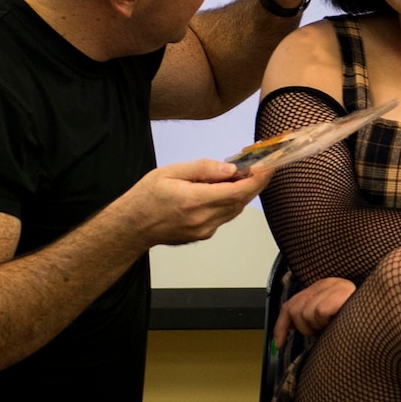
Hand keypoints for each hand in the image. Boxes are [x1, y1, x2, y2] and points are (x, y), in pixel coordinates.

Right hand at [117, 159, 273, 248]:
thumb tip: (231, 169)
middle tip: (262, 166)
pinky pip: (224, 216)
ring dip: (244, 193)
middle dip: (255, 184)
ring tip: (244, 174)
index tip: (269, 166)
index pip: (238, 191)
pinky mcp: (203, 235)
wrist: (132, 226)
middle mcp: (204, 219)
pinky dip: (231, 202)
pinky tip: (225, 189)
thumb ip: (203, 169)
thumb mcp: (171, 172)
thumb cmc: (147, 195)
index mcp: (195, 200)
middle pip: (241, 201)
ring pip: (235, 210)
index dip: (258, 179)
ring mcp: (204, 230)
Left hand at [274, 277, 355, 345]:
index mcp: (325, 288)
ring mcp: (336, 286)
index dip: (282, 325)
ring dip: (319, 326)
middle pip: (295, 309)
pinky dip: (327, 321)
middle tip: (325, 330)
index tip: (280, 343)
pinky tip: (339, 322)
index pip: (291, 304)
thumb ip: (310, 322)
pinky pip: (320, 311)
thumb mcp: (329, 323)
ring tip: (335, 326)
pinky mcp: (342, 292)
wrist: (384, 320)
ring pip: (306, 312)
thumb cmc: (358, 327)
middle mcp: (329, 282)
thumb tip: (282, 337)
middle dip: (306, 327)